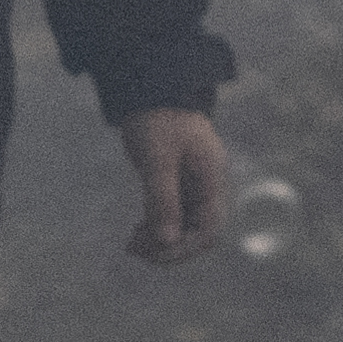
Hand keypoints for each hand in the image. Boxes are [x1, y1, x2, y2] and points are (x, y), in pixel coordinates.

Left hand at [116, 108, 234, 262]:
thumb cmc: (158, 118)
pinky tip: (137, 230)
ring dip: (161, 240)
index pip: (209, 229)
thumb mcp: (158, 158)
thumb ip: (162, 199)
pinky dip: (156, 226)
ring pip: (183, 226)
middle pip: (198, 232)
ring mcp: (193, 185)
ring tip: (132, 242)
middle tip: (135, 249)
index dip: (184, 248)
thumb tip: (165, 241)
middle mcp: (206, 186)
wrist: (152, 88)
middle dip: (169, 247)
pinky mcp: (178, 183)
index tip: (154, 253)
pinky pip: (173, 215)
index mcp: (211, 179)